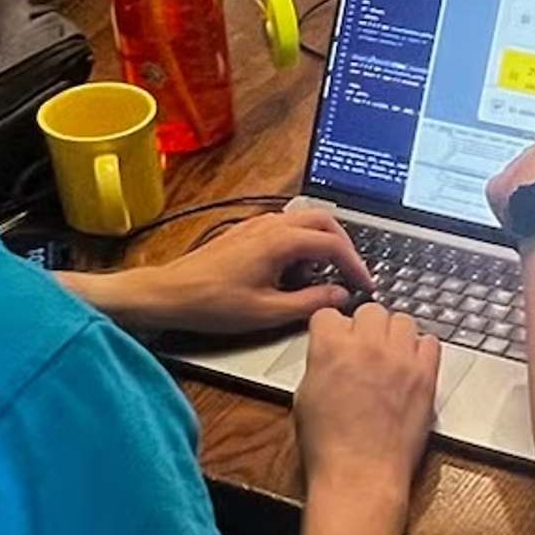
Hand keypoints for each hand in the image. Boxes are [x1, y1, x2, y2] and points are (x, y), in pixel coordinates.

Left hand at [115, 205, 370, 341]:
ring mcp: (257, 226)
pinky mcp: (246, 234)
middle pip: (324, 222)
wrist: (169, 295)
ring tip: (322, 278)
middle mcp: (270, 225)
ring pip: (304, 222)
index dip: (355, 265)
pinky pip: (285, 229)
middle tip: (352, 273)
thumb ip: (311, 303)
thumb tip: (340, 296)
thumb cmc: (212, 304)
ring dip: (321, 245)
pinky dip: (301, 246)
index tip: (365, 284)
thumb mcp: (268, 312)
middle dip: (344, 247)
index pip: (333, 244)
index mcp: (280, 241)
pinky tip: (293, 274)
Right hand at [295, 300, 437, 502]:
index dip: (331, 328)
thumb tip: (329, 356)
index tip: (335, 337)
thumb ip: (319, 365)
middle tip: (363, 346)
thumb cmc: (329, 447)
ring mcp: (400, 359)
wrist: (360, 474)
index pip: (330, 314)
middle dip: (365, 326)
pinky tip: (410, 364)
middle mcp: (367, 347)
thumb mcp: (304, 397)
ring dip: (394, 333)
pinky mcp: (425, 376)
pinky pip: (430, 343)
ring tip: (388, 354)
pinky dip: (420, 349)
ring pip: (403, 320)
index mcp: (330, 348)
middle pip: (371, 310)